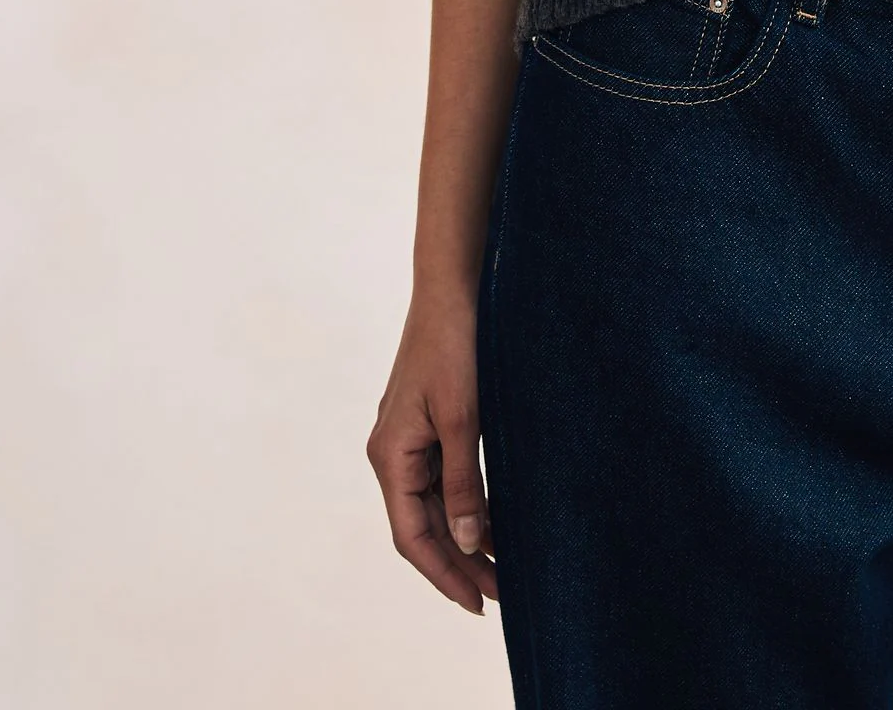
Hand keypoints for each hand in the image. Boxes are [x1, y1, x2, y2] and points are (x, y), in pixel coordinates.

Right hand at [367, 284, 496, 614]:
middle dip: (460, 562)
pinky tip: (494, 520)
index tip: (477, 605)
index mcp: (390, 455)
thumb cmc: (454, 346)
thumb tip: (467, 541)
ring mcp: (408, 437)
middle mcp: (393, 452)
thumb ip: (463, 482)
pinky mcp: (427, 422)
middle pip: (423, 525)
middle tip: (502, 594)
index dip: (444, 574)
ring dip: (465, 536)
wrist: (452, 287)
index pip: (412, 536)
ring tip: (502, 568)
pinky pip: (442, 477)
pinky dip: (466, 502)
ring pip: (434, 503)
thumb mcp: (463, 418)